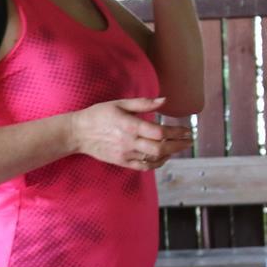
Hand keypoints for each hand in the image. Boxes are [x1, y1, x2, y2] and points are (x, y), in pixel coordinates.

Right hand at [68, 97, 194, 170]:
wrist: (78, 133)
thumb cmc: (99, 114)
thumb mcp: (120, 103)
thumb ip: (143, 103)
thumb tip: (164, 100)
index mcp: (129, 125)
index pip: (159, 131)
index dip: (176, 132)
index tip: (186, 130)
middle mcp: (129, 142)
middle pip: (160, 148)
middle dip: (178, 145)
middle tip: (189, 140)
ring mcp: (125, 154)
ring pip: (154, 159)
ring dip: (170, 153)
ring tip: (179, 147)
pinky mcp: (122, 162)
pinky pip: (144, 166)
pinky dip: (157, 163)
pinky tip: (164, 156)